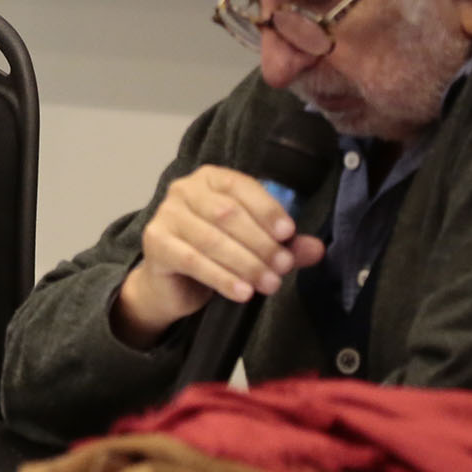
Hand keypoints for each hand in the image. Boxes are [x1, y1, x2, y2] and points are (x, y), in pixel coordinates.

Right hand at [111, 165, 324, 348]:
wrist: (172, 284)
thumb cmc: (215, 254)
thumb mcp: (255, 246)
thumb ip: (284, 245)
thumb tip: (316, 249)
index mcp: (210, 179)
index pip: (240, 186)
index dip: (266, 209)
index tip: (289, 234)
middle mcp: (184, 190)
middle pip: (226, 213)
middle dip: (260, 243)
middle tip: (283, 267)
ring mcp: (165, 215)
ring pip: (211, 239)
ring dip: (245, 264)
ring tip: (269, 284)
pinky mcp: (155, 243)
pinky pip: (192, 260)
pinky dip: (222, 278)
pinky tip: (243, 292)